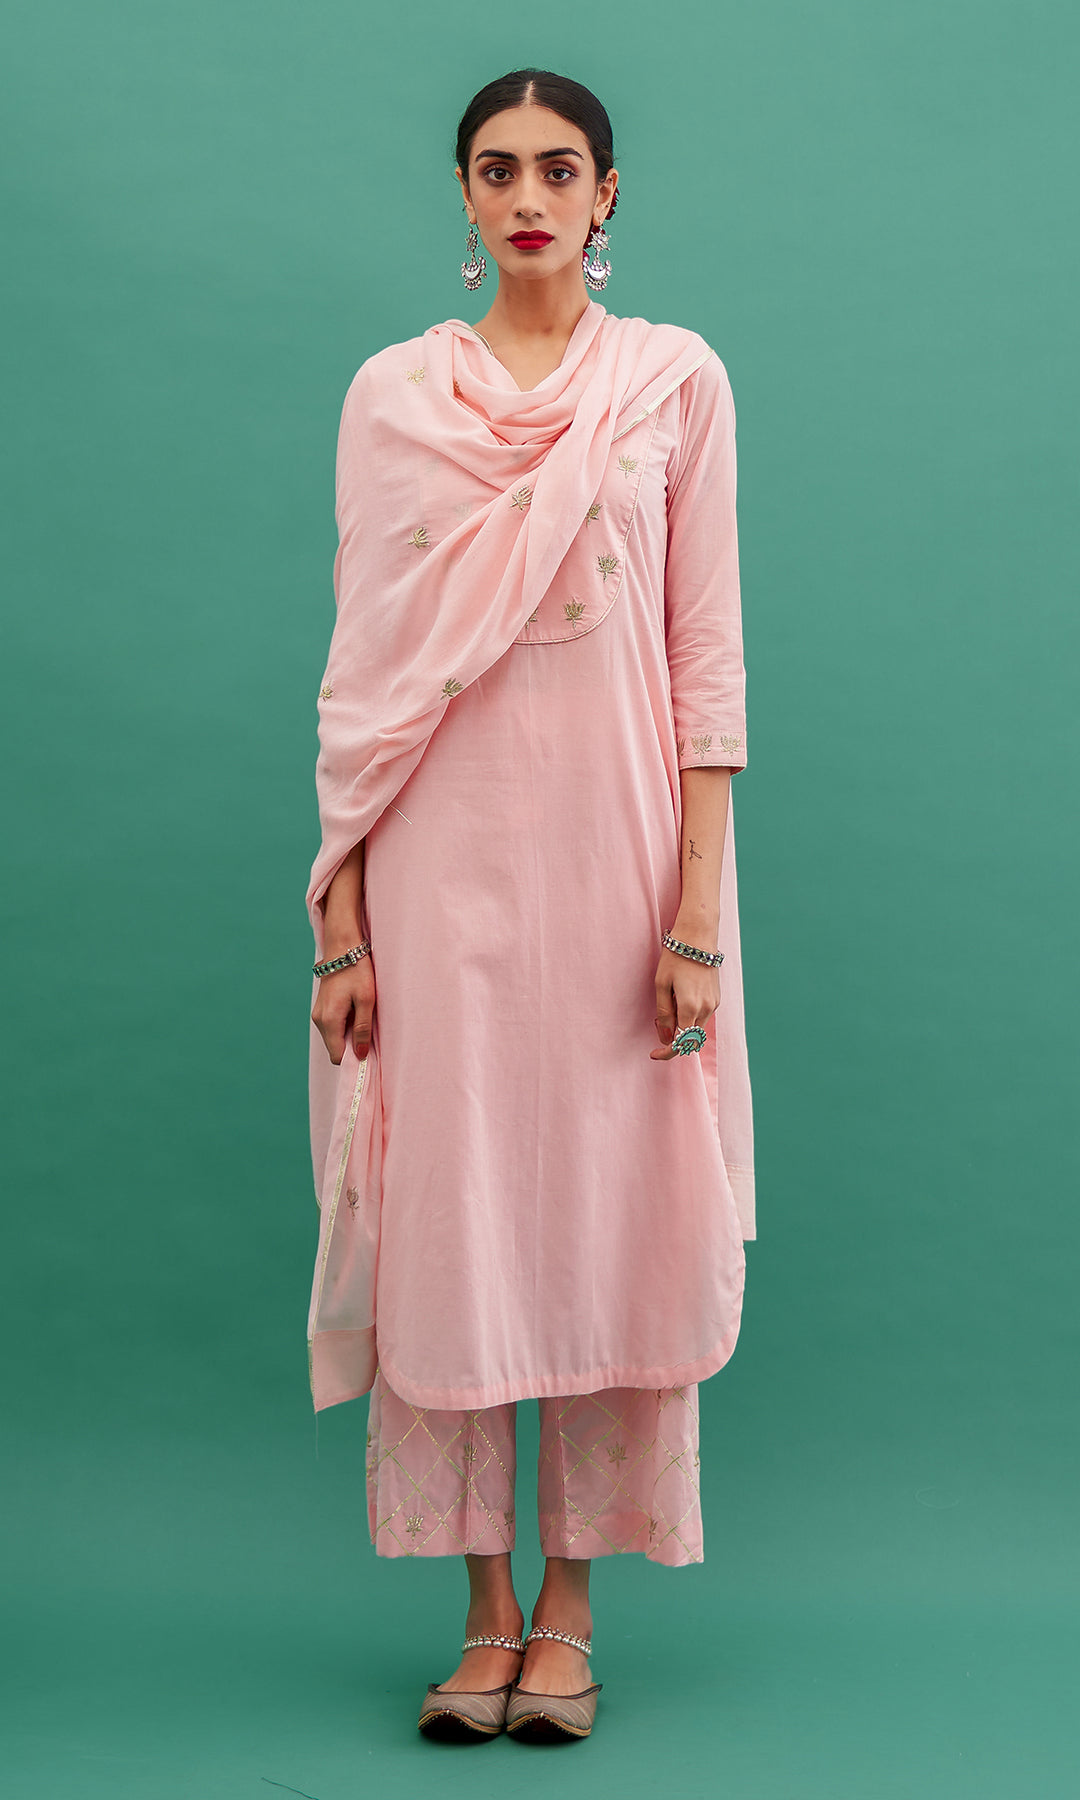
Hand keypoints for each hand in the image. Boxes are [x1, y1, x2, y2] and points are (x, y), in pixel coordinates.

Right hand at [311, 952, 375, 1064]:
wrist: (343, 947)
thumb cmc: (357, 971)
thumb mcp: (366, 1000)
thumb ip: (362, 1029)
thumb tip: (360, 1054)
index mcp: (329, 1020)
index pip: (337, 1056)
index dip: (353, 1058)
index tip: (369, 1051)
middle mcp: (319, 1020)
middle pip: (335, 1048)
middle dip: (352, 1046)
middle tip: (370, 1032)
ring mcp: (318, 1013)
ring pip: (334, 1037)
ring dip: (349, 1035)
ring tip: (363, 1017)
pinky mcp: (321, 1007)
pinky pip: (332, 1026)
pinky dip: (344, 1025)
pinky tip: (355, 1011)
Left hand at [651, 944, 718, 1059]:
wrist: (698, 937)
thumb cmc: (675, 958)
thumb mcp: (661, 984)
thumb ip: (664, 1013)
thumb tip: (666, 1037)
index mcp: (689, 1008)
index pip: (680, 1043)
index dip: (666, 1053)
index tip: (654, 1054)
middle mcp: (706, 1009)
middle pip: (690, 1040)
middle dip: (674, 1039)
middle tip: (659, 1023)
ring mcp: (714, 1004)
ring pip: (697, 1029)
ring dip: (682, 1027)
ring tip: (669, 1006)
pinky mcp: (717, 998)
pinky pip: (703, 1017)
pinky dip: (690, 1017)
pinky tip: (680, 999)